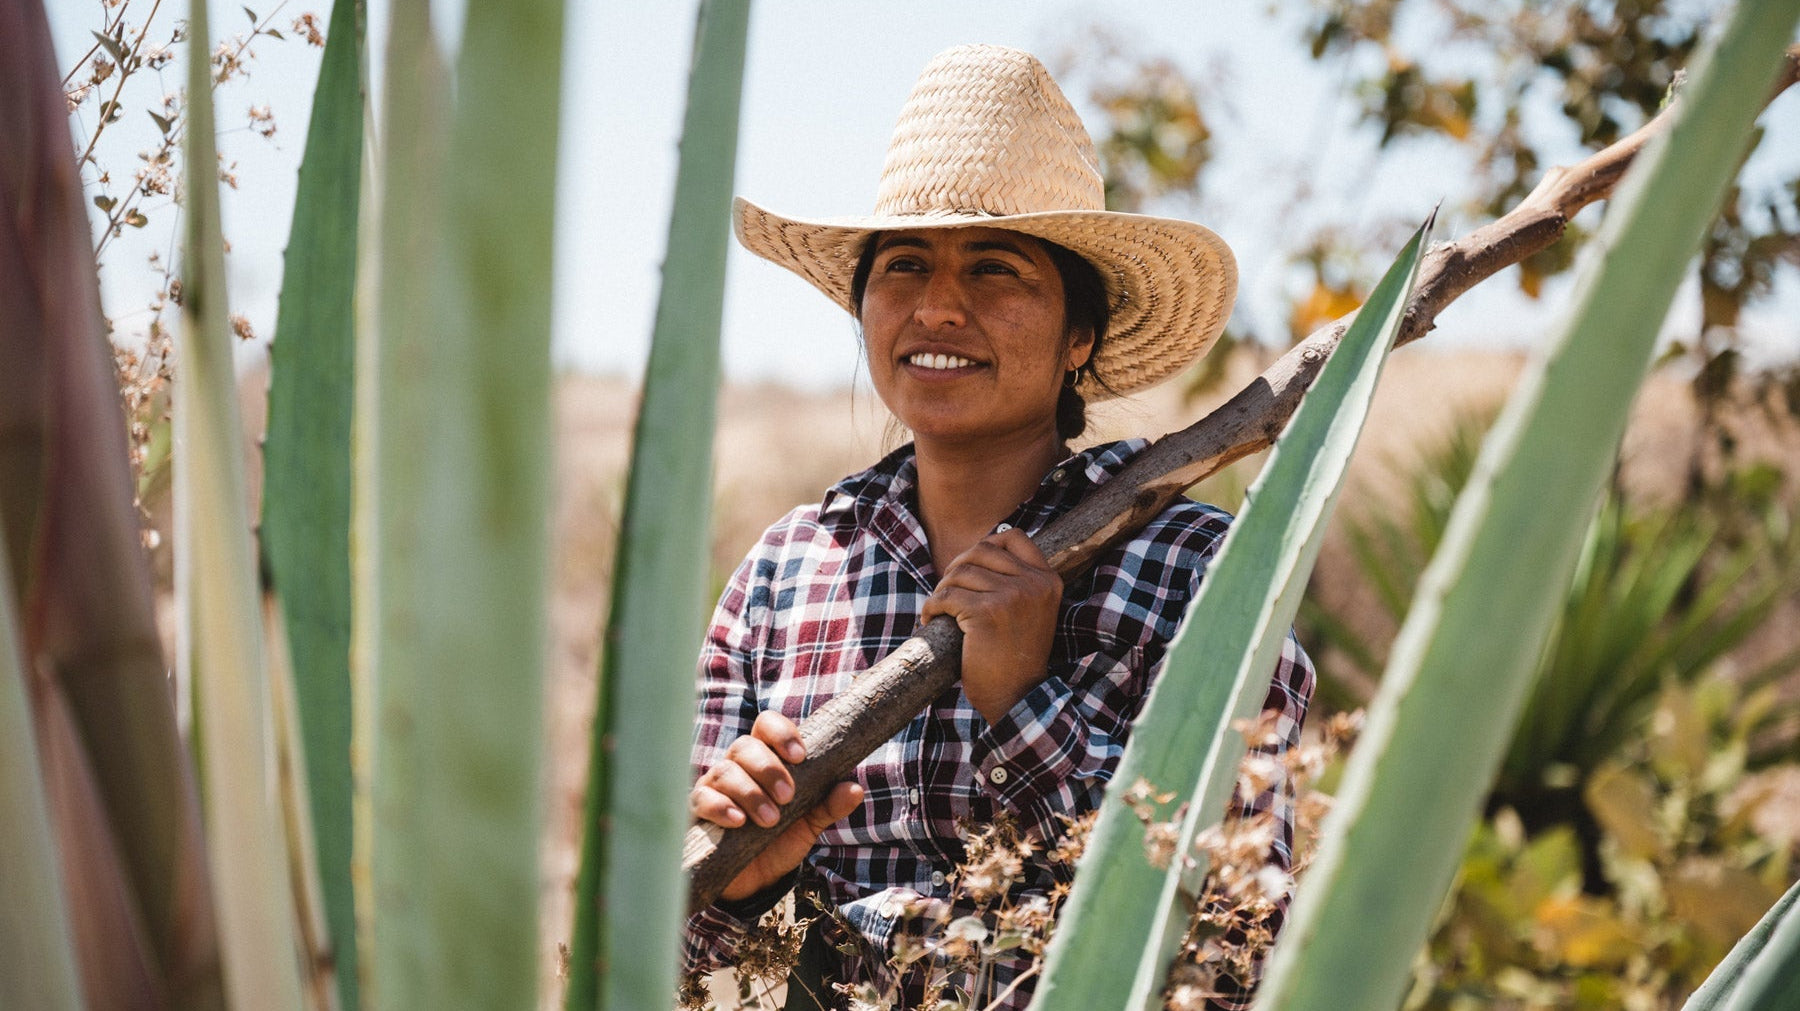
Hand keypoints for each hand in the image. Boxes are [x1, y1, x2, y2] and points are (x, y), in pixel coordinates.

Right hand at [690, 710, 863, 901]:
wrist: (755, 879)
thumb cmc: (780, 840)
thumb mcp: (809, 824)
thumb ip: (829, 805)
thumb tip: (855, 789)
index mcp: (765, 758)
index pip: (767, 725)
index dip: (781, 733)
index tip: (799, 756)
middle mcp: (737, 766)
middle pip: (744, 747)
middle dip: (768, 769)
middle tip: (787, 797)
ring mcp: (715, 786)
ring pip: (724, 772)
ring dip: (750, 793)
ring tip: (770, 819)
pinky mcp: (699, 811)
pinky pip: (702, 799)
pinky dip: (721, 807)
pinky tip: (739, 822)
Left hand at [922, 527, 1061, 723]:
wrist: (1017, 698)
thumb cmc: (1015, 657)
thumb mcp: (1031, 611)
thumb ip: (1018, 580)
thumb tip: (983, 545)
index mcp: (1048, 580)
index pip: (1014, 536)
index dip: (986, 543)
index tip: (970, 565)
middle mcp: (1034, 584)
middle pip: (981, 550)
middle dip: (956, 567)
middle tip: (947, 591)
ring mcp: (1012, 597)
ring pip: (960, 572)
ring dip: (942, 589)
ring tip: (940, 610)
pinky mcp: (987, 613)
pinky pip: (946, 596)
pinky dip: (932, 607)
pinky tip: (931, 620)